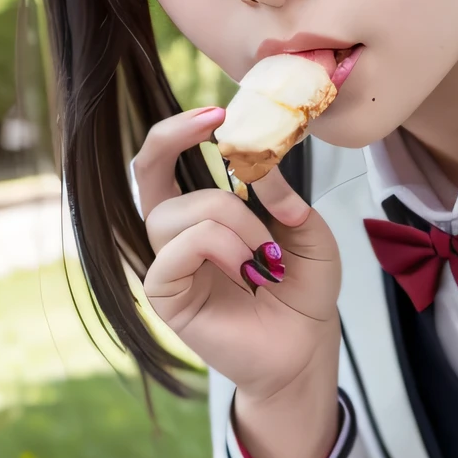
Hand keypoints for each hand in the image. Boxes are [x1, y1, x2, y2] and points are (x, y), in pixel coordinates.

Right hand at [134, 107, 341, 457]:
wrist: (307, 345)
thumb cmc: (303, 288)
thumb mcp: (307, 228)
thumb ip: (281, 192)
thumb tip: (256, 166)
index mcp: (200, 212)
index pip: (162, 160)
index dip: (177, 129)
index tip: (219, 112)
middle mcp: (175, 233)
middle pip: (149, 171)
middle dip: (183, 145)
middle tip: (229, 139)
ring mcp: (166, 263)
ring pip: (182, 212)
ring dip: (236, 223)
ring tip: (269, 257)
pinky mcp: (165, 295)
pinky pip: (177, 251)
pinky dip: (223, 250)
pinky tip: (252, 272)